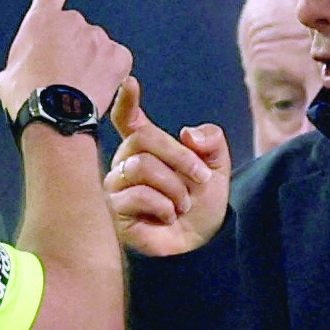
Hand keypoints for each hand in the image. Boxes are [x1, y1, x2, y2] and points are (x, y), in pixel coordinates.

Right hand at [0, 0, 132, 115]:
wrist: (54, 117)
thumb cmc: (26, 99)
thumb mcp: (9, 76)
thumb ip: (22, 61)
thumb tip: (26, 70)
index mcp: (41, 21)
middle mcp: (71, 21)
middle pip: (76, 33)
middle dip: (73, 52)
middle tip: (62, 81)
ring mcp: (97, 37)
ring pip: (97, 49)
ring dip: (91, 65)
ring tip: (77, 92)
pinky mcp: (118, 55)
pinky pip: (117, 62)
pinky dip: (111, 75)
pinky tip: (96, 91)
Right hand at [105, 78, 230, 255]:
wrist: (198, 247)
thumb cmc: (200, 208)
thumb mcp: (215, 169)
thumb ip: (211, 142)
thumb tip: (190, 134)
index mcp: (146, 149)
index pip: (129, 120)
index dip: (126, 101)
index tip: (130, 82)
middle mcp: (125, 163)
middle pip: (144, 139)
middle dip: (180, 158)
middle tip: (200, 180)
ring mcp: (116, 187)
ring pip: (142, 166)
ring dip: (174, 188)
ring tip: (182, 206)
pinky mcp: (113, 211)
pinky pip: (139, 194)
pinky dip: (163, 207)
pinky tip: (166, 219)